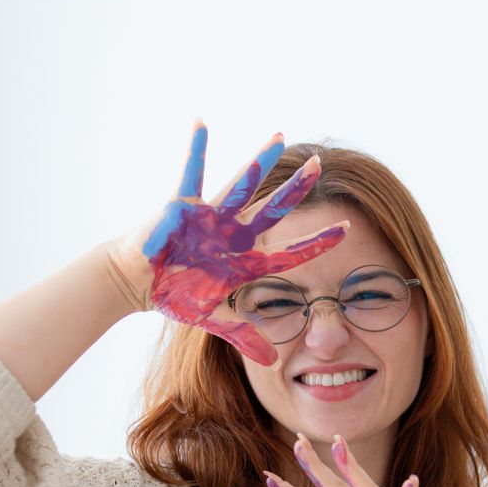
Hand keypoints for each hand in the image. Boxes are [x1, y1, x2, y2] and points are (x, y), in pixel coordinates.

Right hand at [138, 122, 345, 364]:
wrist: (139, 282)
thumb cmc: (176, 294)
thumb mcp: (214, 320)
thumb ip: (244, 338)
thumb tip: (271, 364)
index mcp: (246, 260)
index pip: (290, 252)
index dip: (318, 243)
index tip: (348, 231)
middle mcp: (234, 233)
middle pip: (274, 209)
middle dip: (298, 190)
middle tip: (323, 166)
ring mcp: (210, 217)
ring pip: (242, 186)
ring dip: (260, 163)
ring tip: (280, 137)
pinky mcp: (182, 206)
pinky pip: (190, 173)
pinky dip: (196, 150)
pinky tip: (201, 122)